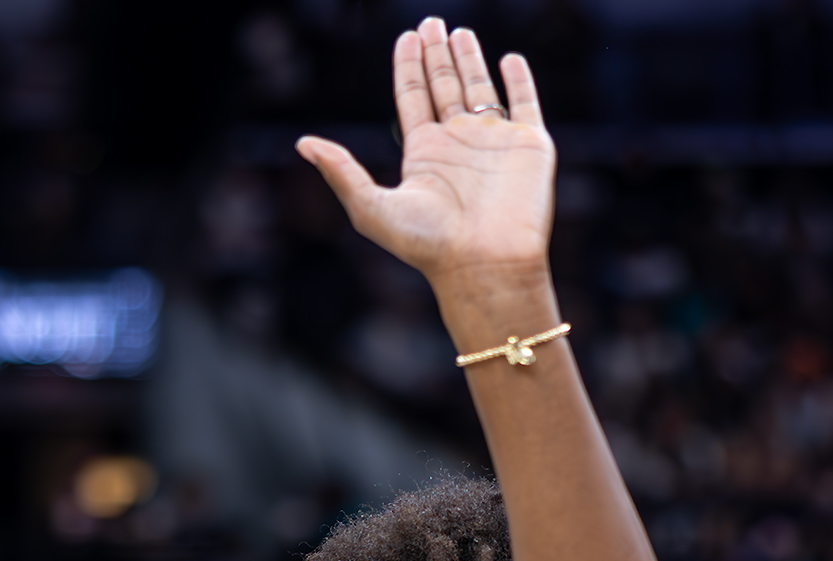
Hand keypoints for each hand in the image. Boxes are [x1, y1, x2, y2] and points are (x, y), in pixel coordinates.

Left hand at [296, 20, 553, 291]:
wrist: (486, 265)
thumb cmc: (429, 245)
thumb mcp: (372, 209)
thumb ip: (342, 173)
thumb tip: (302, 144)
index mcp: (424, 154)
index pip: (412, 97)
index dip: (408, 66)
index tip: (406, 36)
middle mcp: (458, 144)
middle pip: (444, 87)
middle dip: (437, 54)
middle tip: (431, 21)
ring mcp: (495, 143)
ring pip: (480, 90)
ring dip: (470, 59)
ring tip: (460, 31)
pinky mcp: (530, 146)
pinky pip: (525, 104)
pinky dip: (519, 80)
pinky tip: (509, 59)